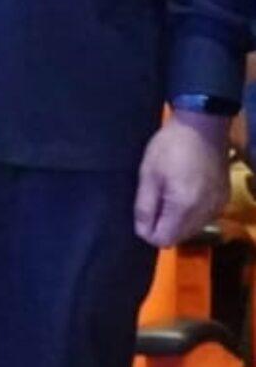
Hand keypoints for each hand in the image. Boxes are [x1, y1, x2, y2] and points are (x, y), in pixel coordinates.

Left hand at [134, 112, 230, 248]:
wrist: (203, 127)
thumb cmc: (169, 148)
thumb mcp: (148, 175)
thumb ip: (145, 207)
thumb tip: (142, 232)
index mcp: (184, 207)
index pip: (164, 239)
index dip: (148, 231)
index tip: (142, 213)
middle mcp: (206, 213)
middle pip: (179, 237)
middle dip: (163, 226)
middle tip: (154, 200)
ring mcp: (218, 207)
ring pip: (192, 229)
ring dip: (177, 220)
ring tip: (168, 194)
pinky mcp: (224, 199)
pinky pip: (204, 217)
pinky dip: (192, 212)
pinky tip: (184, 192)